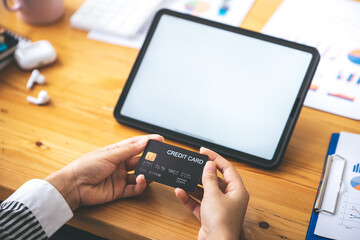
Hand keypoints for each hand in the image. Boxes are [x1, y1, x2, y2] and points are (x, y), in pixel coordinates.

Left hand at [45, 134, 163, 210]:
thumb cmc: (86, 166)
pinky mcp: (119, 190)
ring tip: (152, 171)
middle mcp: (119, 164)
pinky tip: (142, 181)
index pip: (135, 144)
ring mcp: (120, 177)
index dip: (147, 141)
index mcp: (116, 152)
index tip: (159, 139)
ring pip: (139, 175)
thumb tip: (143, 142)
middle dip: (150, 159)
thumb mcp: (109, 155)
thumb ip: (128, 150)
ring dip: (147, 173)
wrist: (74, 186)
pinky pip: (134, 188)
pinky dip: (140, 185)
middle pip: (139, 160)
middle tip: (160, 158)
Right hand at [175, 147, 248, 239]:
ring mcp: (220, 207)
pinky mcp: (210, 215)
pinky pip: (199, 202)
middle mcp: (230, 198)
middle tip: (194, 165)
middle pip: (216, 179)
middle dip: (203, 173)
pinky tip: (181, 192)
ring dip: (195, 186)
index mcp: (237, 191)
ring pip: (206, 191)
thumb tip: (209, 165)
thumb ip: (210, 178)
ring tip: (185, 178)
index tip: (204, 152)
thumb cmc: (222, 223)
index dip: (215, 158)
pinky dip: (190, 198)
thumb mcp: (213, 195)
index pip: (227, 168)